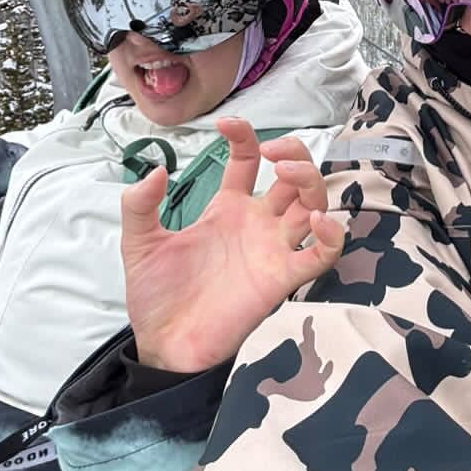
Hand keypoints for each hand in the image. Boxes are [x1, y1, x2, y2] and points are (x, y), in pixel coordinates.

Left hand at [120, 117, 344, 372]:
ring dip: (311, 183)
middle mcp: (256, 224)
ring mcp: (272, 250)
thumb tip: (156, 169)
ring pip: (313, 206)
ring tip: (288, 173)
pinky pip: (321, 256)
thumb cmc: (155, 296)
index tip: (227, 125)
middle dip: (294, 155)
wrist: (162, 344)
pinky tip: (316, 222)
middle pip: (294, 177)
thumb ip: (140, 205)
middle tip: (274, 153)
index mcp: (226, 208)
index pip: (248, 161)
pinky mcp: (281, 280)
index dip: (245, 136)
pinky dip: (331, 236)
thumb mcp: (139, 242)